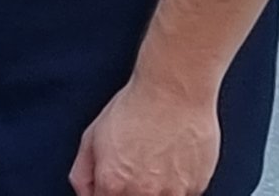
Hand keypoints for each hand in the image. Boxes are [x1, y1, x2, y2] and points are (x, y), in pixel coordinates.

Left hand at [70, 75, 218, 195]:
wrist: (174, 93)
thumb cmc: (135, 108)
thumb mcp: (91, 136)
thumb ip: (83, 173)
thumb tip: (85, 193)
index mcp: (112, 183)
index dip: (102, 194)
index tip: (108, 186)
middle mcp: (142, 193)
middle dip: (126, 192)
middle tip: (130, 171)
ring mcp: (171, 194)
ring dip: (151, 191)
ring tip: (151, 165)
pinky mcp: (195, 189)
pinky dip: (173, 187)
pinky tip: (170, 163)